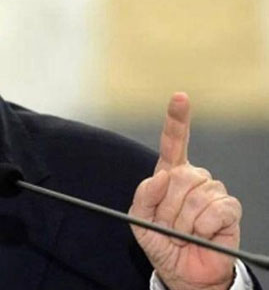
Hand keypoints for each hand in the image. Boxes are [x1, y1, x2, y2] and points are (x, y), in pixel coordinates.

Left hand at [129, 93, 241, 289]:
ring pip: (195, 195)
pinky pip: (214, 210)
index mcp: (170, 175)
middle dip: (167, 207)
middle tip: (167, 225)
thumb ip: (143, 196)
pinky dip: (202, 226)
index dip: (177, 119)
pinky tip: (201, 234)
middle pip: (180, 176)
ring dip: (183, 221)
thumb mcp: (139, 220)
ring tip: (183, 232)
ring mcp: (213, 192)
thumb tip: (161, 176)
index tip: (180, 97)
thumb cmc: (162, 242)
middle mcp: (193, 178)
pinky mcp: (229, 209)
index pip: (174, 142)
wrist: (182, 270)